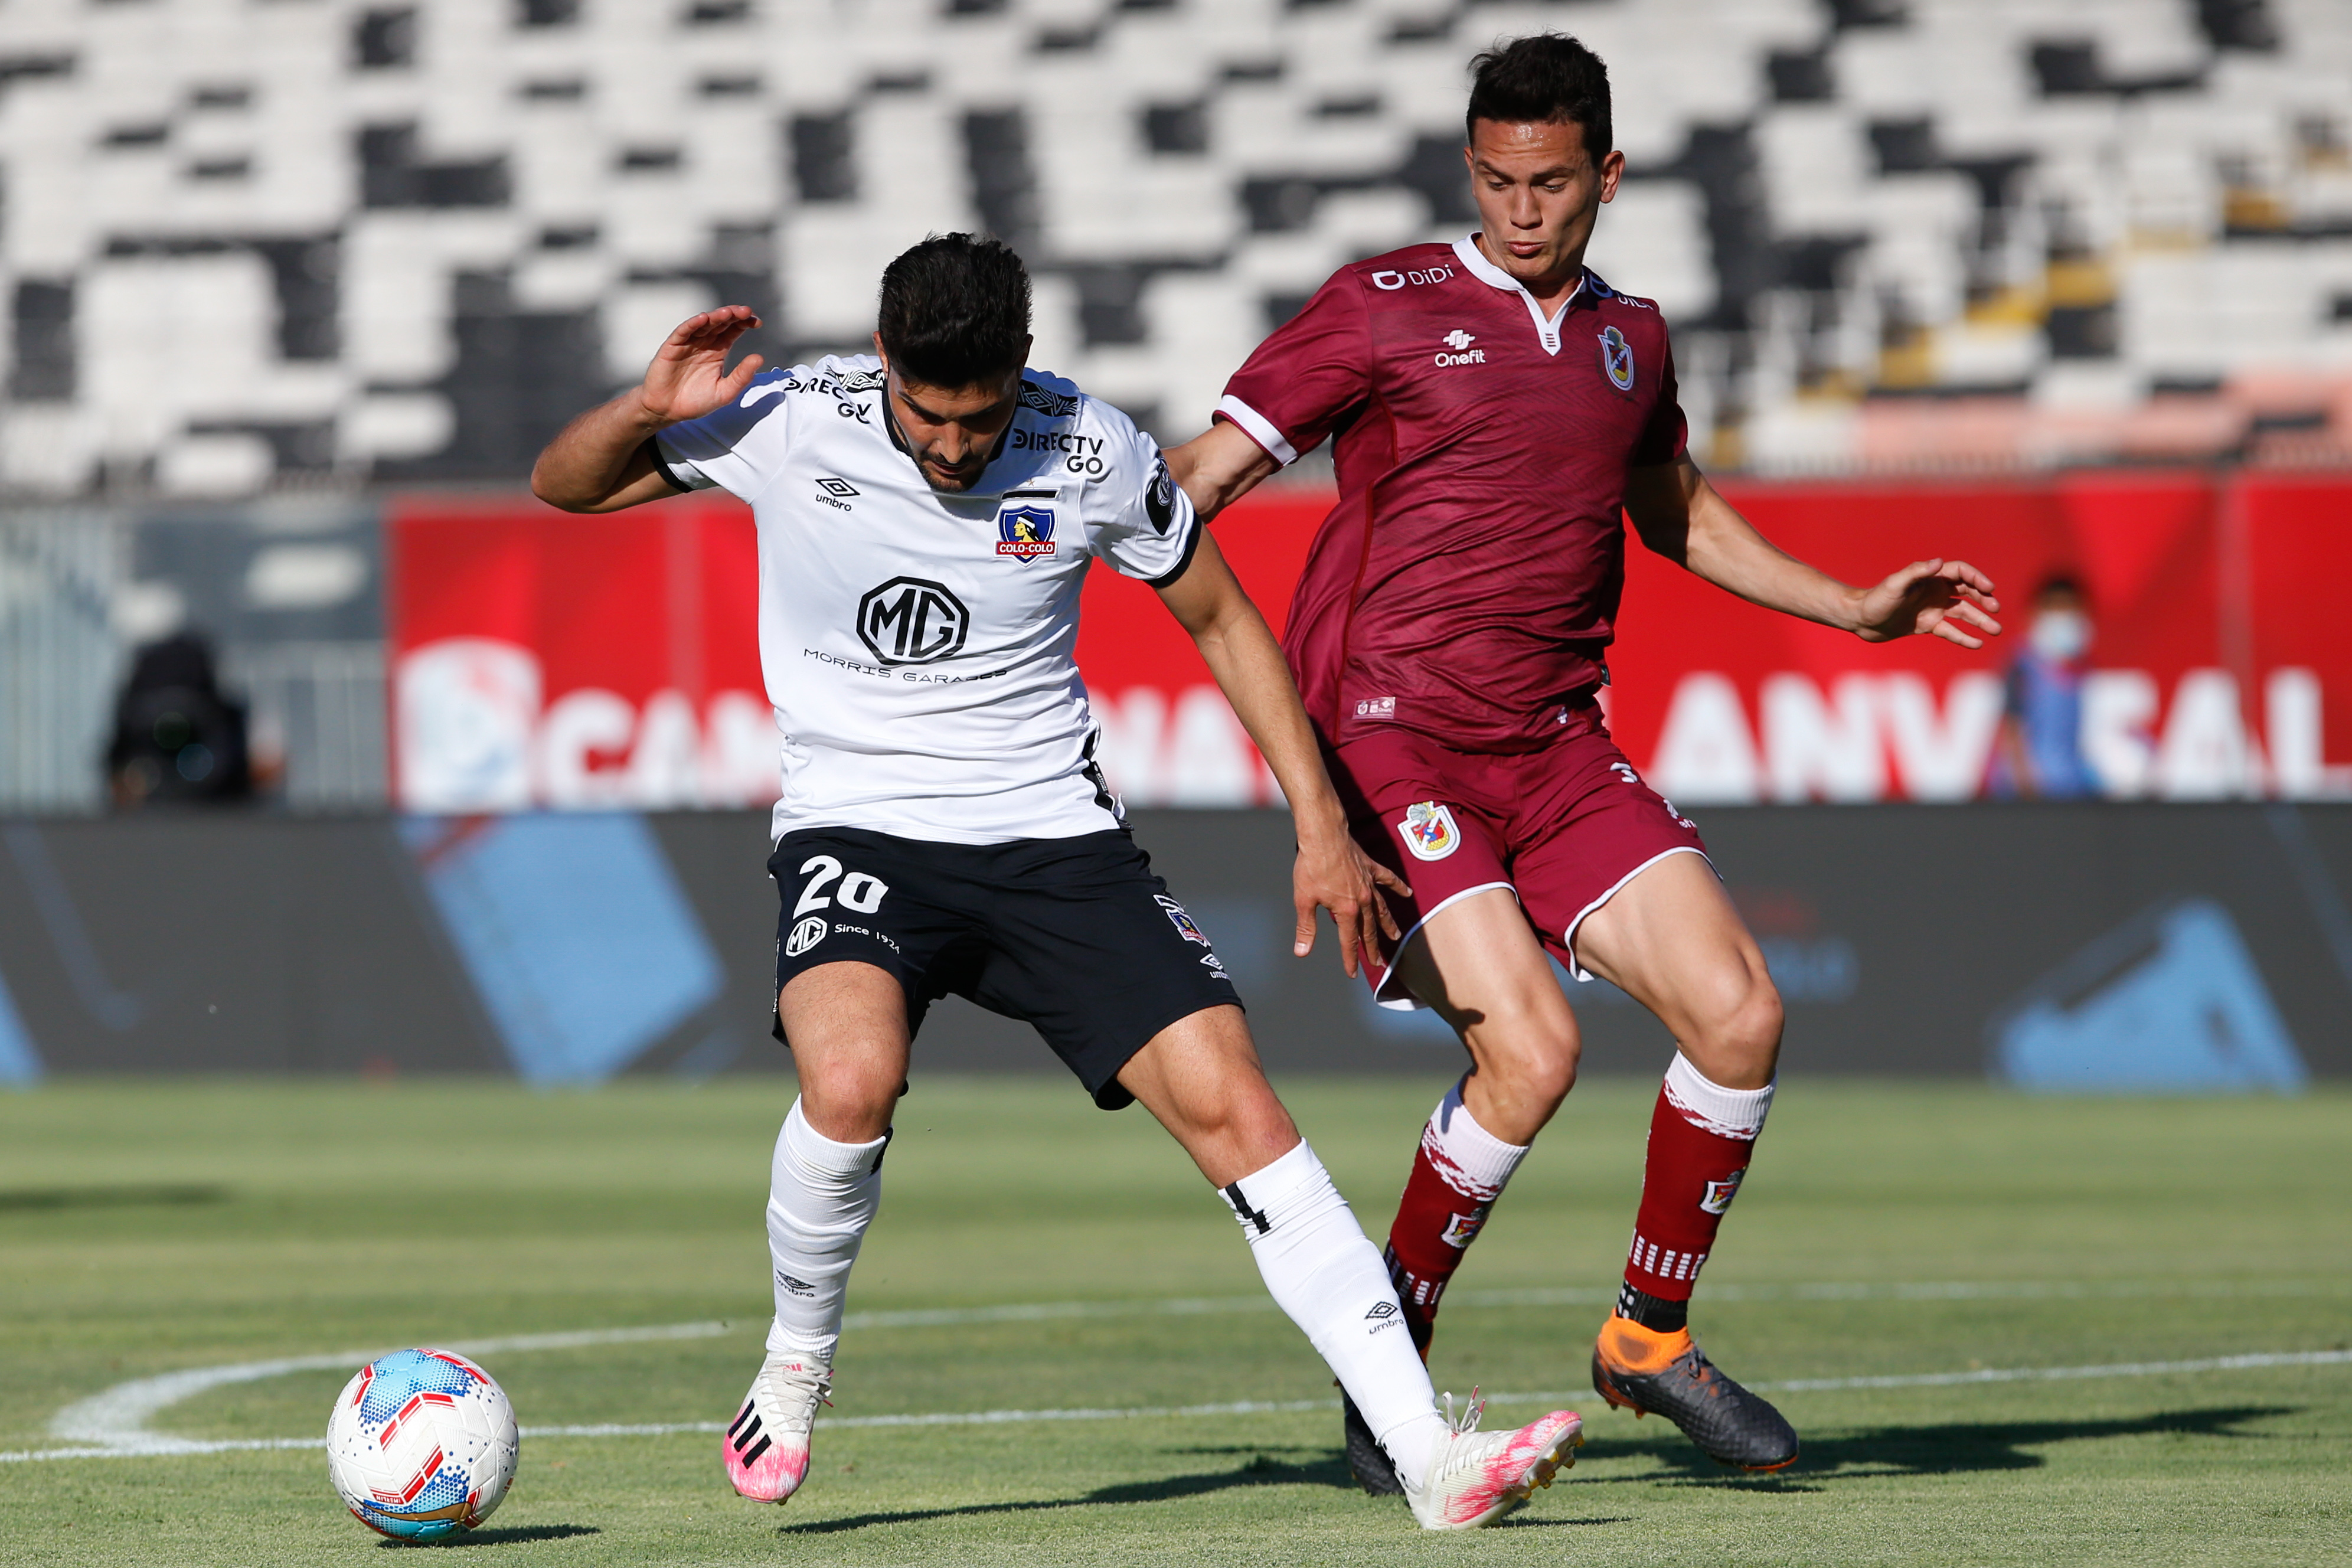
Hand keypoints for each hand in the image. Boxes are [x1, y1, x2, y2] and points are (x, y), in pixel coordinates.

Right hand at [636, 306, 765, 427]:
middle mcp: (704, 343)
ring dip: (715, 317)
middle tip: (746, 312)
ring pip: (703, 324)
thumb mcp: (725, 392)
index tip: (757, 322)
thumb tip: (759, 359)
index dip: (744, 324)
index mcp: (718, 350)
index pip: (733, 331)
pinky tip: (703, 319)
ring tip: (728, 313)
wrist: (669, 410)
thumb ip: (742, 376)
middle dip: (733, 316)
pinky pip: (683, 332)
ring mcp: (688, 343)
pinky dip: (692, 324)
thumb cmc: (696, 401)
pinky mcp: (672, 346)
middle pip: (720, 323)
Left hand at [1292, 832, 1411, 979]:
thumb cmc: (1311, 866)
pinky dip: (1398, 886)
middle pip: (1369, 929)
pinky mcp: (1370, 868)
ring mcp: (1368, 883)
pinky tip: (1407, 893)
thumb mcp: (1304, 900)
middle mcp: (1362, 899)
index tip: (1352, 975)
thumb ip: (1306, 928)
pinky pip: (1388, 879)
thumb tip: (1302, 952)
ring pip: (1381, 909)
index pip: (1349, 941)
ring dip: (1388, 924)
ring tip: (1396, 936)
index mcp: (1346, 910)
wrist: (1323, 834)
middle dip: (1372, 947)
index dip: (1350, 959)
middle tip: (1379, 963)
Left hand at [1851, 558, 2002, 647]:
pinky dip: (1964, 637)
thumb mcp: (1895, 585)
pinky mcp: (1927, 625)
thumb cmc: (1875, 600)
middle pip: (1967, 591)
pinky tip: (1977, 644)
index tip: (1989, 589)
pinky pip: (1950, 631)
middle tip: (1996, 609)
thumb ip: (1916, 572)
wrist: (1860, 620)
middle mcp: (1934, 591)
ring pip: (1963, 613)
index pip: (1961, 572)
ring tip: (1996, 630)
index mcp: (1929, 578)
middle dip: (1984, 599)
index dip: (1977, 578)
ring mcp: (1932, 609)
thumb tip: (1939, 562)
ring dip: (1980, 620)